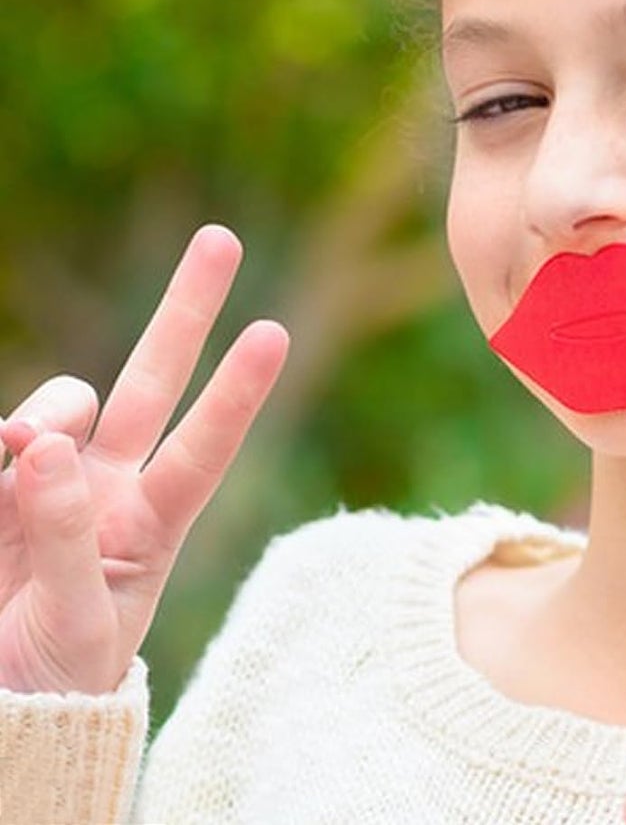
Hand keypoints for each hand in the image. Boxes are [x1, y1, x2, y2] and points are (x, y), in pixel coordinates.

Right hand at [0, 223, 287, 694]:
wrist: (3, 711)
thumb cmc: (58, 685)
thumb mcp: (79, 628)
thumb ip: (69, 540)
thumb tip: (45, 449)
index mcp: (153, 524)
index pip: (204, 449)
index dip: (236, 393)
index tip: (275, 332)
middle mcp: (109, 488)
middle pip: (154, 382)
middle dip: (186, 311)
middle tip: (220, 238)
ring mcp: (46, 485)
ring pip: (63, 407)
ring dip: (47, 413)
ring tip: (17, 450)